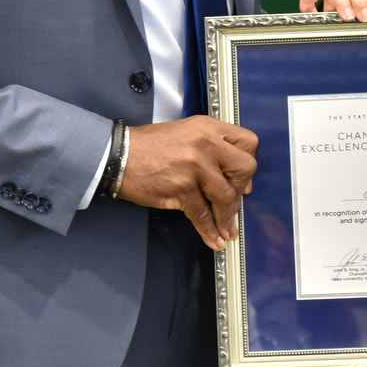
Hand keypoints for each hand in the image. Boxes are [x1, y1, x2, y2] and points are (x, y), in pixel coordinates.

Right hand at [116, 117, 258, 250]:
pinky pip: (203, 215)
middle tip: (233, 200)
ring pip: (226, 196)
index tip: (242, 178)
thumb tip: (232, 176)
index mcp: (209, 128)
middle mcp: (206, 144)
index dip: (248, 162)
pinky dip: (210, 231)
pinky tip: (213, 238)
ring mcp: (195, 166)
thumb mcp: (187, 133)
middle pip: (245, 168)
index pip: (248, 142)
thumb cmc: (149, 146)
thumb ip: (211, 147)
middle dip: (242, 188)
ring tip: (227, 229)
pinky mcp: (182, 189)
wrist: (119, 154)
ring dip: (227, 218)